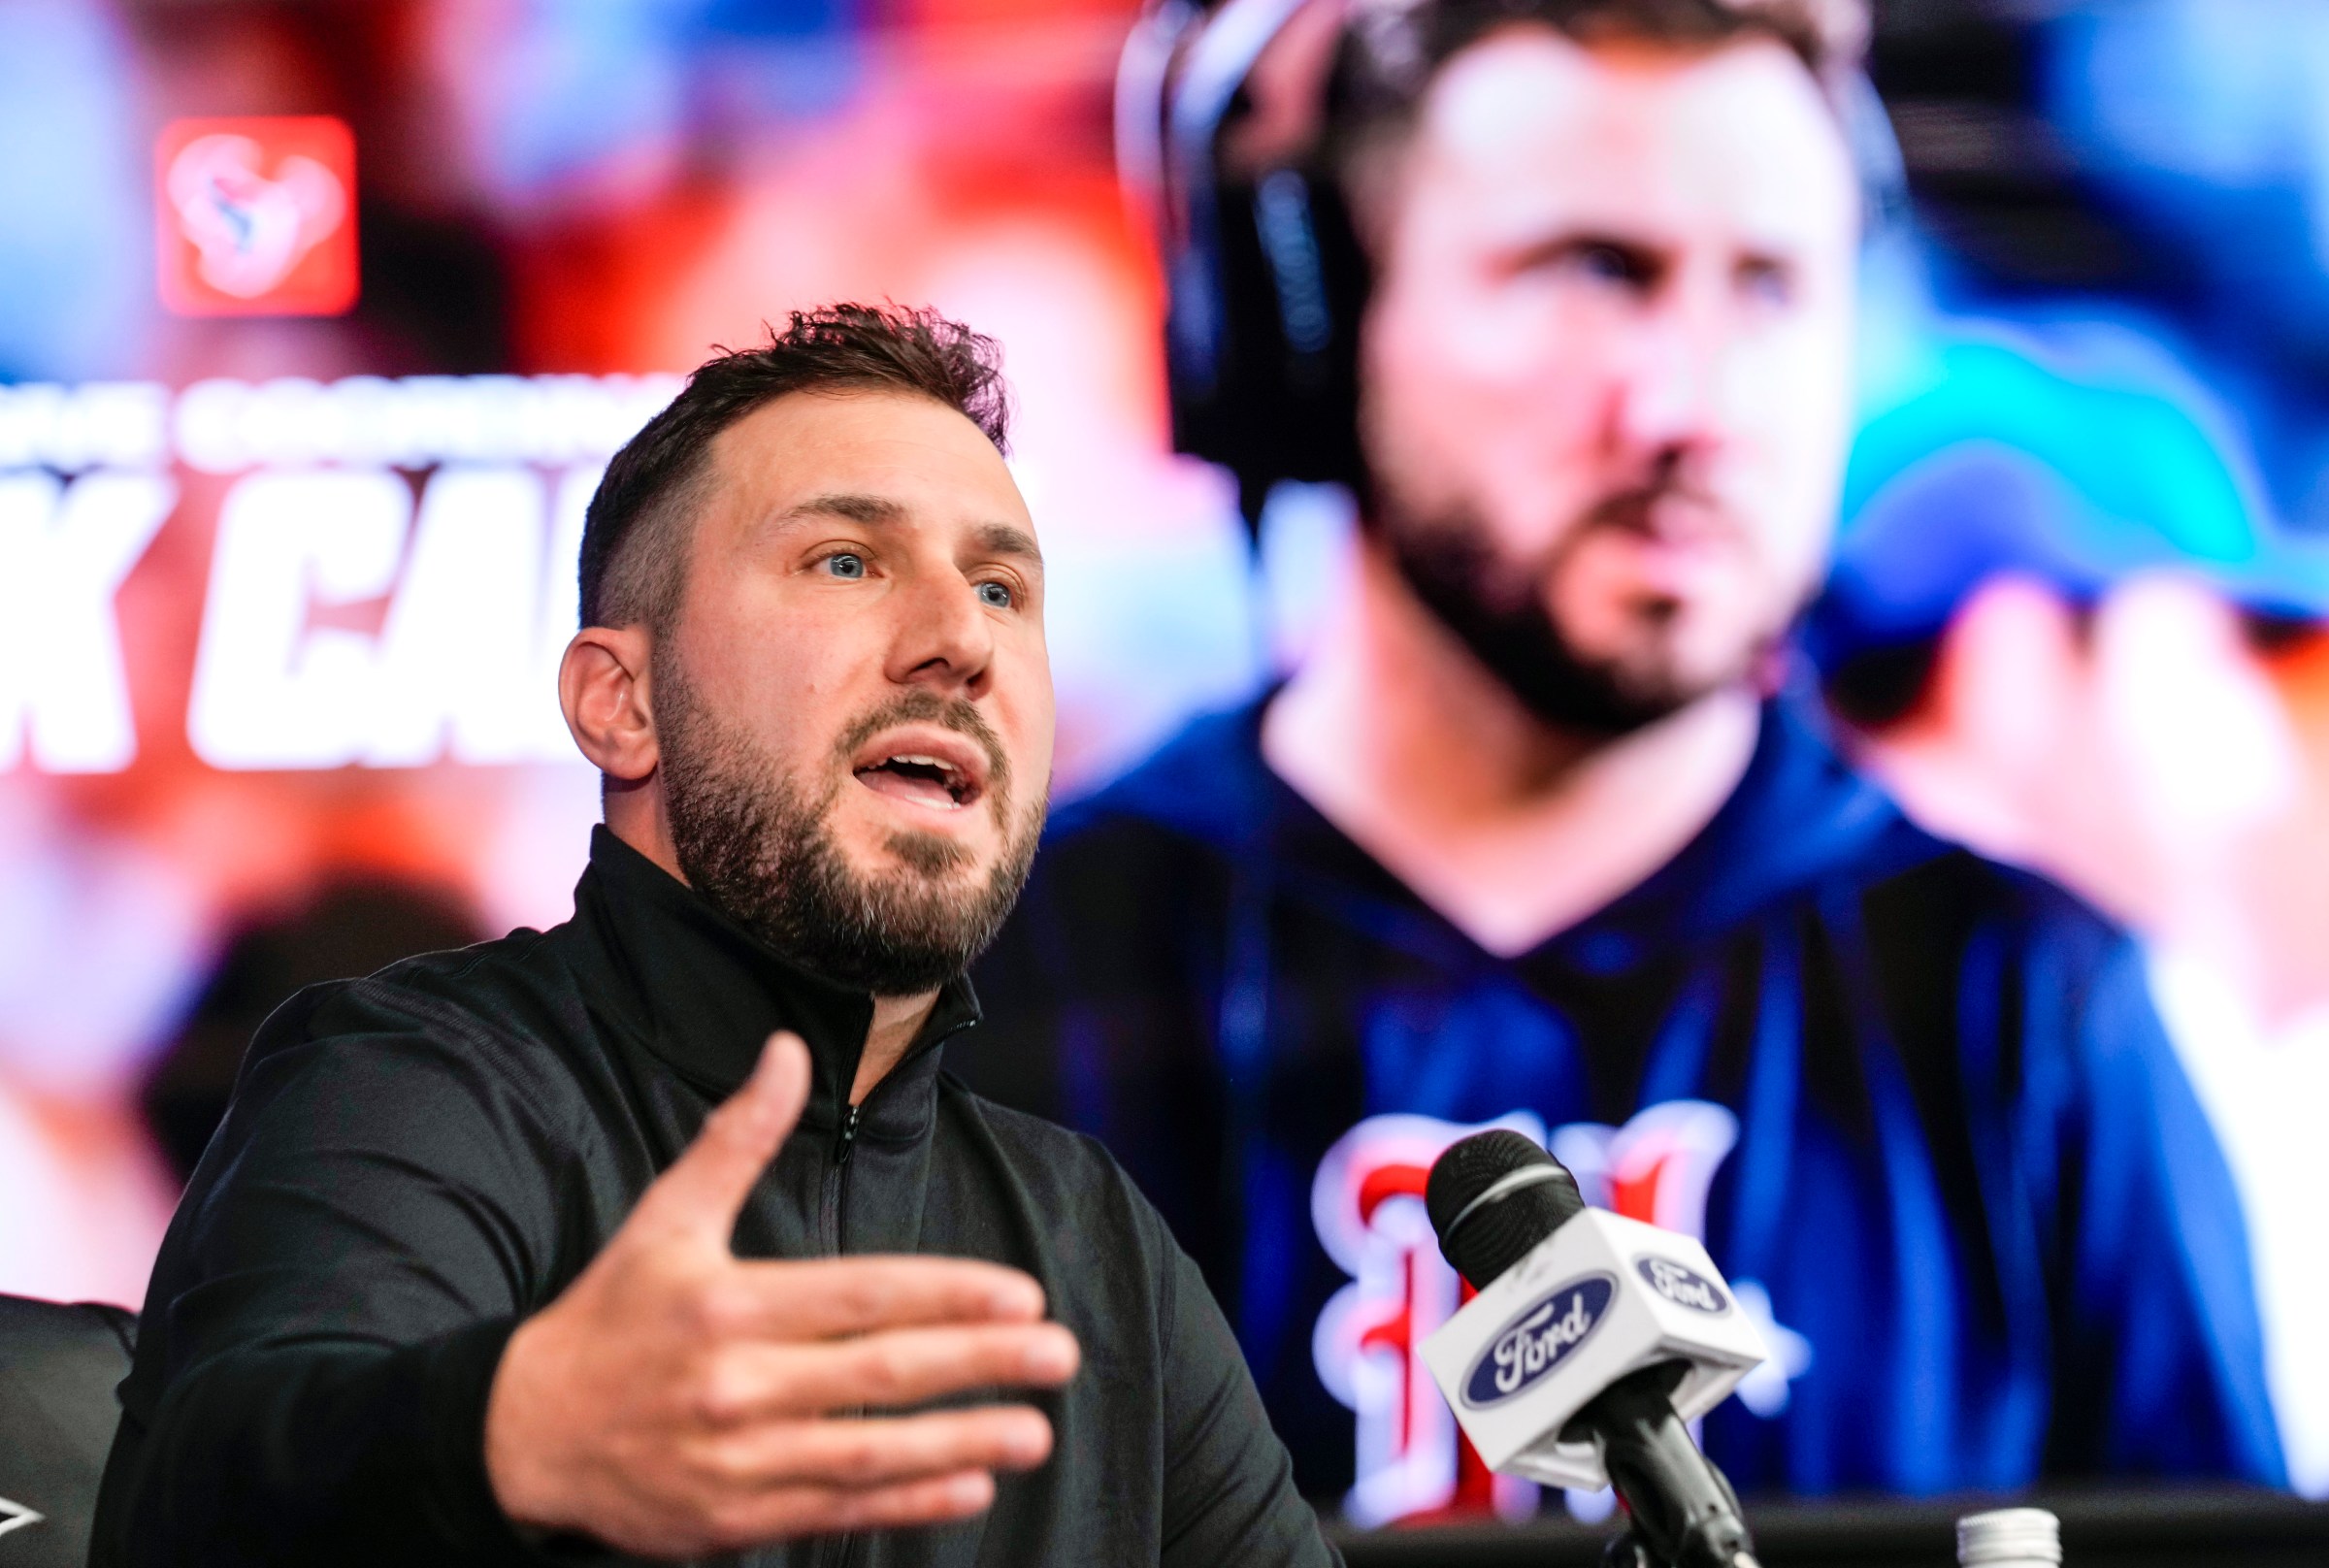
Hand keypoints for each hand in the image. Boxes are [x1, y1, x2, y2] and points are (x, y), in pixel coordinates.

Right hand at [483, 1032, 1079, 1554]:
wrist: (517, 1436)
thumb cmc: (608, 1316)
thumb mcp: (665, 1219)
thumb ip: (738, 1138)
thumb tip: (789, 1047)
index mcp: (728, 1303)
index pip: (859, 1295)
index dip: (944, 1294)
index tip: (1020, 1294)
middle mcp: (737, 1382)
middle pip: (879, 1371)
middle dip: (978, 1365)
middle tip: (1060, 1354)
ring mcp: (737, 1458)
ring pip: (867, 1450)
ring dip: (959, 1441)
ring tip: (1035, 1430)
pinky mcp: (733, 1518)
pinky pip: (836, 1508)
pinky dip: (905, 1500)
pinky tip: (969, 1485)